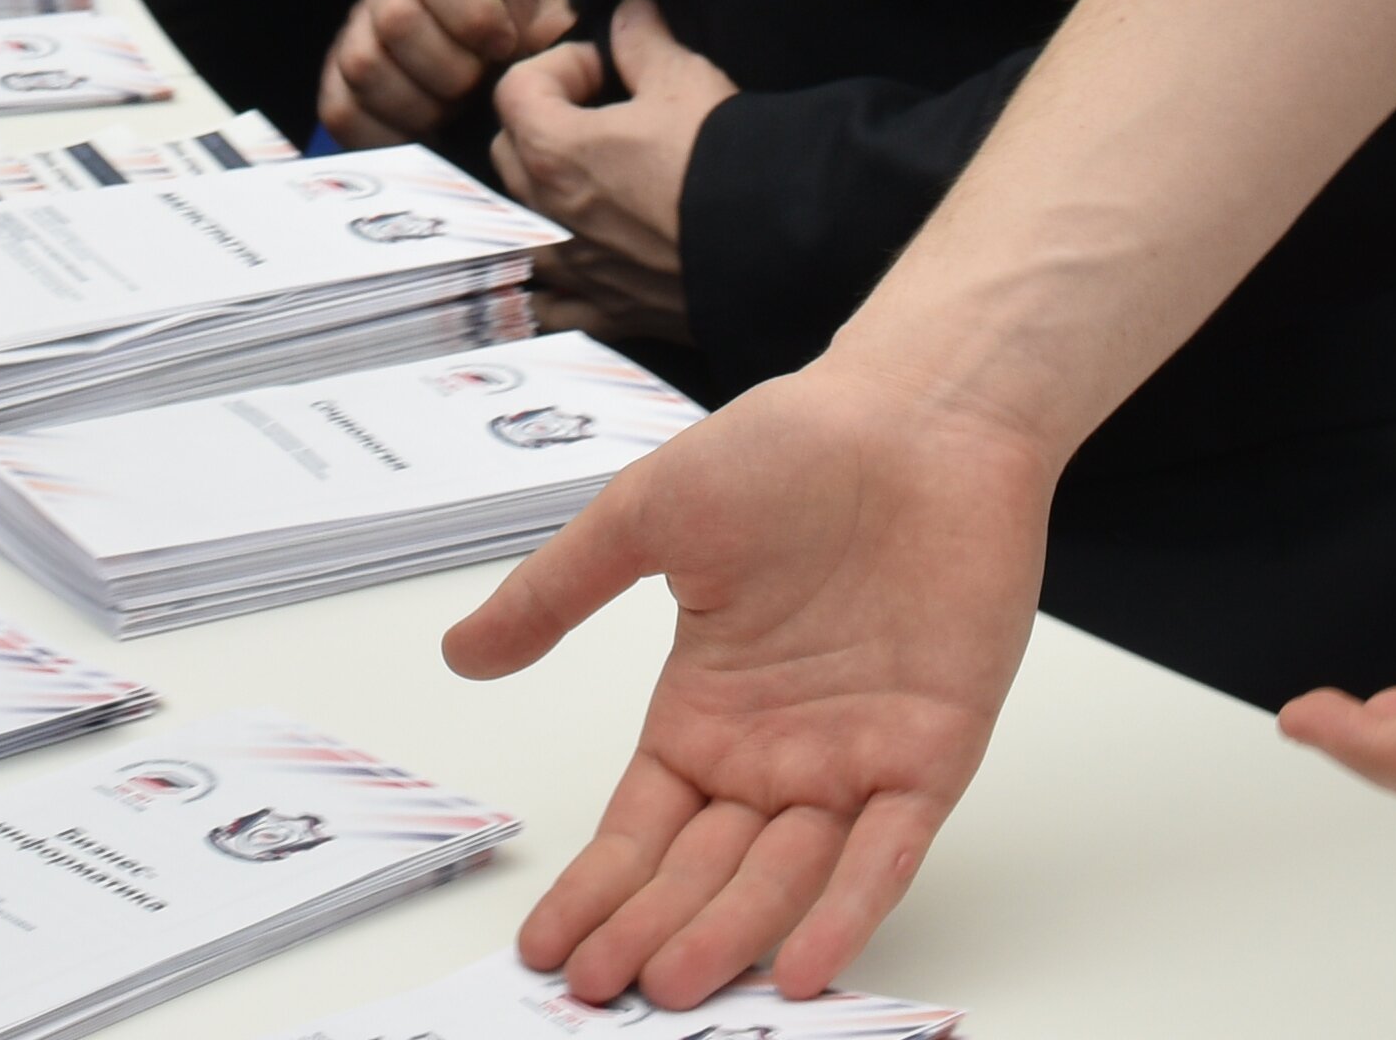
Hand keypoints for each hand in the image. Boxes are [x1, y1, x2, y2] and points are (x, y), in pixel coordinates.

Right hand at [322, 0, 578, 149]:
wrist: (493, 50)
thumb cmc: (525, 31)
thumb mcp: (552, 14)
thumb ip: (558, 28)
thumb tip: (574, 62)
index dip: (471, 11)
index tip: (506, 45)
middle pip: (396, 20)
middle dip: (449, 68)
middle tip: (479, 88)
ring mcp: (357, 33)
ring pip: (364, 66)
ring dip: (419, 104)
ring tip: (453, 114)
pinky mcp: (339, 83)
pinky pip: (341, 111)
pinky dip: (385, 134)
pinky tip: (423, 139)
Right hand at [449, 363, 1061, 1007]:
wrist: (916, 413)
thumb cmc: (789, 448)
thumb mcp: (644, 519)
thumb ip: (557, 594)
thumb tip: (462, 652)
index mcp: (705, 710)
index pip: (641, 828)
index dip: (595, 889)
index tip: (546, 946)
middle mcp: (776, 753)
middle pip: (702, 869)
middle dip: (647, 933)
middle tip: (593, 994)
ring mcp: (853, 758)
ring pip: (784, 876)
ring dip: (731, 938)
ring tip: (672, 988)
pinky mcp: (932, 751)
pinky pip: (887, 850)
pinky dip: (849, 909)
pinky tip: (803, 966)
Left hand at [488, 0, 737, 330]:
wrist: (780, 249)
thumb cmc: (725, 161)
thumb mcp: (684, 79)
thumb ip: (643, 39)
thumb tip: (630, 10)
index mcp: (554, 152)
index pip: (516, 89)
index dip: (561, 65)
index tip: (608, 68)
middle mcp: (547, 216)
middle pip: (509, 151)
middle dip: (543, 121)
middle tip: (601, 113)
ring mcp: (574, 270)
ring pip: (519, 226)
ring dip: (539, 197)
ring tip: (590, 181)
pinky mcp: (606, 312)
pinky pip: (550, 303)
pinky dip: (550, 285)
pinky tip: (574, 268)